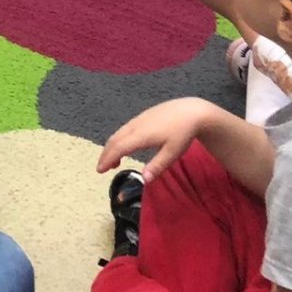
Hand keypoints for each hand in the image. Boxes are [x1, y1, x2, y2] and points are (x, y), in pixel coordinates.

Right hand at [96, 98, 221, 182]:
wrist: (191, 111)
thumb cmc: (183, 133)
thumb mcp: (172, 153)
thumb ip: (157, 166)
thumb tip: (143, 180)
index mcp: (141, 135)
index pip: (118, 148)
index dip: (107, 159)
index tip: (99, 171)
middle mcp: (135, 126)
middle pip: (114, 140)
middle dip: (105, 154)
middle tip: (101, 168)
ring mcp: (138, 119)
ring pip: (118, 133)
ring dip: (111, 147)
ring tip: (112, 161)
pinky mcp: (142, 117)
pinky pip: (124, 129)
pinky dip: (118, 140)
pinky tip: (125, 146)